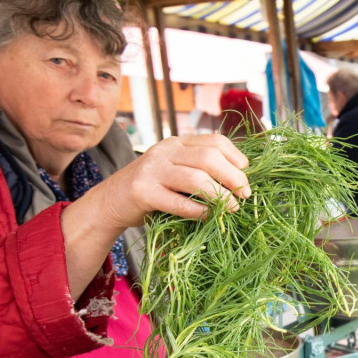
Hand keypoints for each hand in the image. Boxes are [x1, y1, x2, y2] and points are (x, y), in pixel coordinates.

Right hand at [88, 134, 250, 232]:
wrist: (112, 201)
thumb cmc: (153, 190)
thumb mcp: (176, 171)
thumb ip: (199, 169)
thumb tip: (240, 181)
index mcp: (177, 143)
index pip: (214, 141)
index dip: (235, 157)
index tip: (246, 173)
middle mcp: (165, 151)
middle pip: (209, 158)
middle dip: (233, 177)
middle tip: (245, 194)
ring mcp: (152, 170)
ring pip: (196, 178)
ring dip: (220, 195)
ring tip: (233, 207)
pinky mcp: (143, 192)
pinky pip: (178, 202)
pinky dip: (199, 211)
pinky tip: (209, 217)